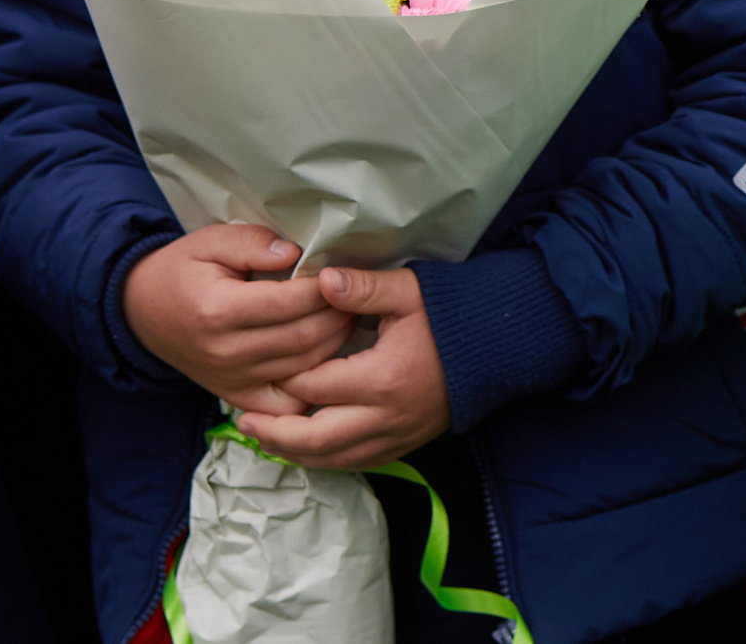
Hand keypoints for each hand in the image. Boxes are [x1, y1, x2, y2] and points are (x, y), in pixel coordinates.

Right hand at [120, 225, 352, 413]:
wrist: (143, 313)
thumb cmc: (183, 271)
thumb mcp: (211, 241)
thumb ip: (254, 242)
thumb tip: (296, 253)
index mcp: (218, 311)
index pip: (289, 303)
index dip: (325, 289)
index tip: (344, 274)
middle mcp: (226, 352)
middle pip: (303, 338)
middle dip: (339, 315)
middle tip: (360, 296)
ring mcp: (233, 380)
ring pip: (303, 368)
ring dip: (336, 344)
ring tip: (352, 317)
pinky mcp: (238, 397)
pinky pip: (288, 403)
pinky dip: (315, 386)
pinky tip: (329, 359)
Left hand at [237, 265, 451, 470]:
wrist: (503, 343)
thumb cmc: (454, 313)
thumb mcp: (409, 291)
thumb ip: (362, 288)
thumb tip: (320, 280)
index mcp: (381, 377)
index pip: (313, 386)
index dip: (283, 378)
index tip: (264, 367)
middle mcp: (386, 416)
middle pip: (314, 439)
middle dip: (273, 433)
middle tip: (242, 421)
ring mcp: (397, 436)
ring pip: (332, 459)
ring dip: (294, 452)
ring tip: (264, 438)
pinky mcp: (406, 444)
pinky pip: (356, 463)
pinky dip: (325, 459)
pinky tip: (308, 448)